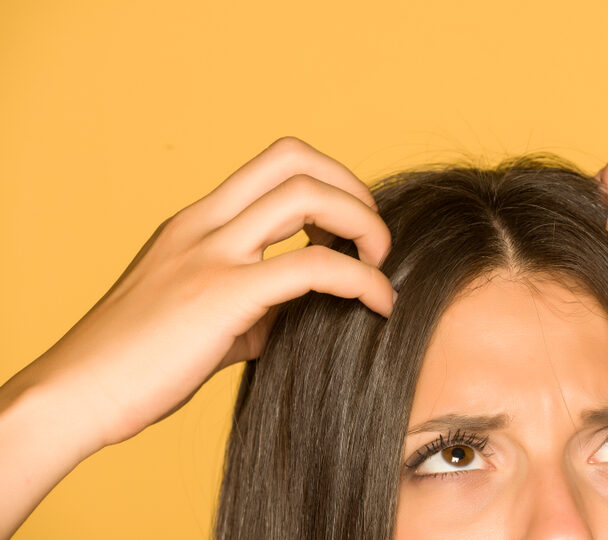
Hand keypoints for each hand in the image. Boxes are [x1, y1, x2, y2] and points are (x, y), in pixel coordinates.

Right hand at [16, 136, 395, 448]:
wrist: (74, 396)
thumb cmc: (134, 364)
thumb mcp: (199, 315)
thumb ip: (252, 302)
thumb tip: (302, 311)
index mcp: (195, 224)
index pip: (275, 164)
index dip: (327, 183)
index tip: (347, 230)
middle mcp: (203, 225)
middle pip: (294, 158)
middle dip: (351, 188)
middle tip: (372, 239)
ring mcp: (211, 254)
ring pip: (306, 194)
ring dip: (363, 222)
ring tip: (380, 265)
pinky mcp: (223, 295)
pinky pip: (313, 265)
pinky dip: (361, 278)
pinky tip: (380, 305)